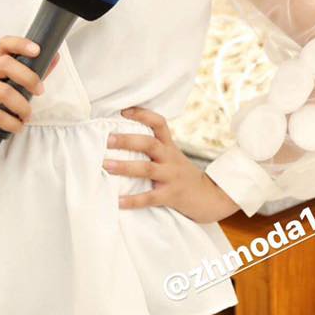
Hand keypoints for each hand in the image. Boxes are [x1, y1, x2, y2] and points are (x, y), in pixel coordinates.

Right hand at [0, 37, 59, 153]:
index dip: (20, 44)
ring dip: (22, 107)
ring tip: (27, 117)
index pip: (5, 45)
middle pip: (4, 63)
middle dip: (28, 78)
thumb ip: (34, 73)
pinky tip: (17, 127)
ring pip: (3, 92)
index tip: (37, 50)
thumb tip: (55, 56)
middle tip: (40, 92)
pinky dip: (12, 123)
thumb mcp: (17, 89)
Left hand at [102, 106, 239, 223]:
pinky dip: (133, 200)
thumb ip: (153, 148)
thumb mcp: (171, 156)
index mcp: (169, 146)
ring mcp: (171, 176)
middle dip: (127, 141)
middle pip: (149, 144)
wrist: (209, 197)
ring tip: (106, 165)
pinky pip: (150, 198)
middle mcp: (170, 158)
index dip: (142, 115)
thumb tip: (119, 140)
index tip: (123, 112)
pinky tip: (119, 202)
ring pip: (147, 169)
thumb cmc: (181, 174)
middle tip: (107, 139)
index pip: (159, 123)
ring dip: (125, 166)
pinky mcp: (171, 196)